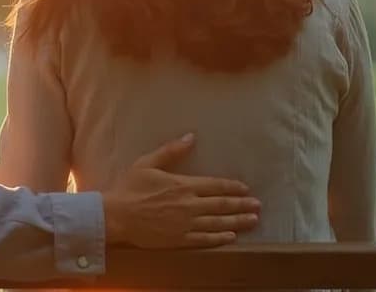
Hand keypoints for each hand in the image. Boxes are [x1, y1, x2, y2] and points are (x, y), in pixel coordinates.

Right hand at [101, 133, 260, 247]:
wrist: (117, 215)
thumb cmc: (130, 188)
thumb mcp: (147, 163)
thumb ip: (171, 151)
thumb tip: (191, 137)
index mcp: (184, 185)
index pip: (216, 185)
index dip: (233, 187)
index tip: (246, 188)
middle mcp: (190, 204)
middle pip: (223, 204)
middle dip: (242, 205)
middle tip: (258, 206)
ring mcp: (187, 223)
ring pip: (219, 222)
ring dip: (238, 221)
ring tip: (253, 220)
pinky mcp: (180, 239)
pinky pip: (205, 239)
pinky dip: (220, 237)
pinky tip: (231, 236)